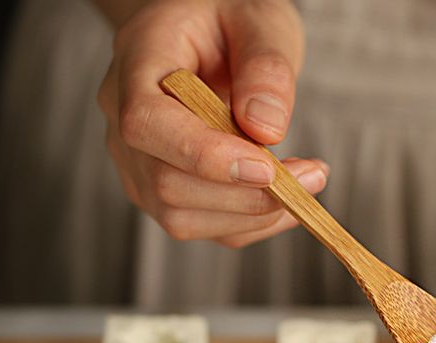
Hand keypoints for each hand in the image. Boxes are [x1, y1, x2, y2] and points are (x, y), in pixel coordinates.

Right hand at [97, 0, 327, 247]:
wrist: (209, 41)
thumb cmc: (229, 23)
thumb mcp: (259, 21)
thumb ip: (265, 67)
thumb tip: (266, 129)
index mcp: (137, 62)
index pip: (147, 124)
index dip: (204, 156)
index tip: (266, 168)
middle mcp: (124, 124)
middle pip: (167, 184)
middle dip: (245, 194)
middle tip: (311, 176)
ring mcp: (140, 168)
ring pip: (184, 218)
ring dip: (255, 214)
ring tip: (307, 182)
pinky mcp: (167, 198)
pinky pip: (210, 229)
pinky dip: (257, 223)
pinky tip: (289, 198)